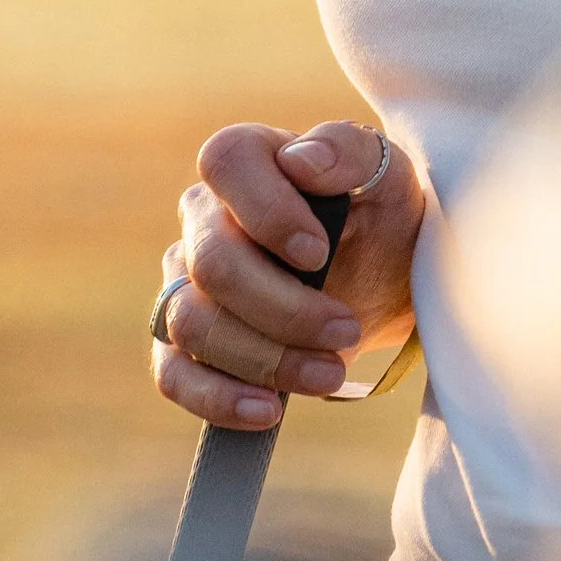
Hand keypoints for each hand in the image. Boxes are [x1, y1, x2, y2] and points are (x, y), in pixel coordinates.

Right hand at [152, 116, 424, 432]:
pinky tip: (268, 409)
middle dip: (284, 307)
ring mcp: (185, 281)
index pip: (225, 162)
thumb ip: (350, 151)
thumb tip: (301, 160)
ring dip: (265, 358)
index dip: (267, 211)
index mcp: (247, 161)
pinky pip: (173, 374)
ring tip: (330, 373)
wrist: (384, 283)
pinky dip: (216, 398)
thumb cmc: (379, 216)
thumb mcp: (386, 175)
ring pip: (192, 323)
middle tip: (347, 329)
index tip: (318, 252)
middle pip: (212, 263)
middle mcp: (203, 218)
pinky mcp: (184, 342)